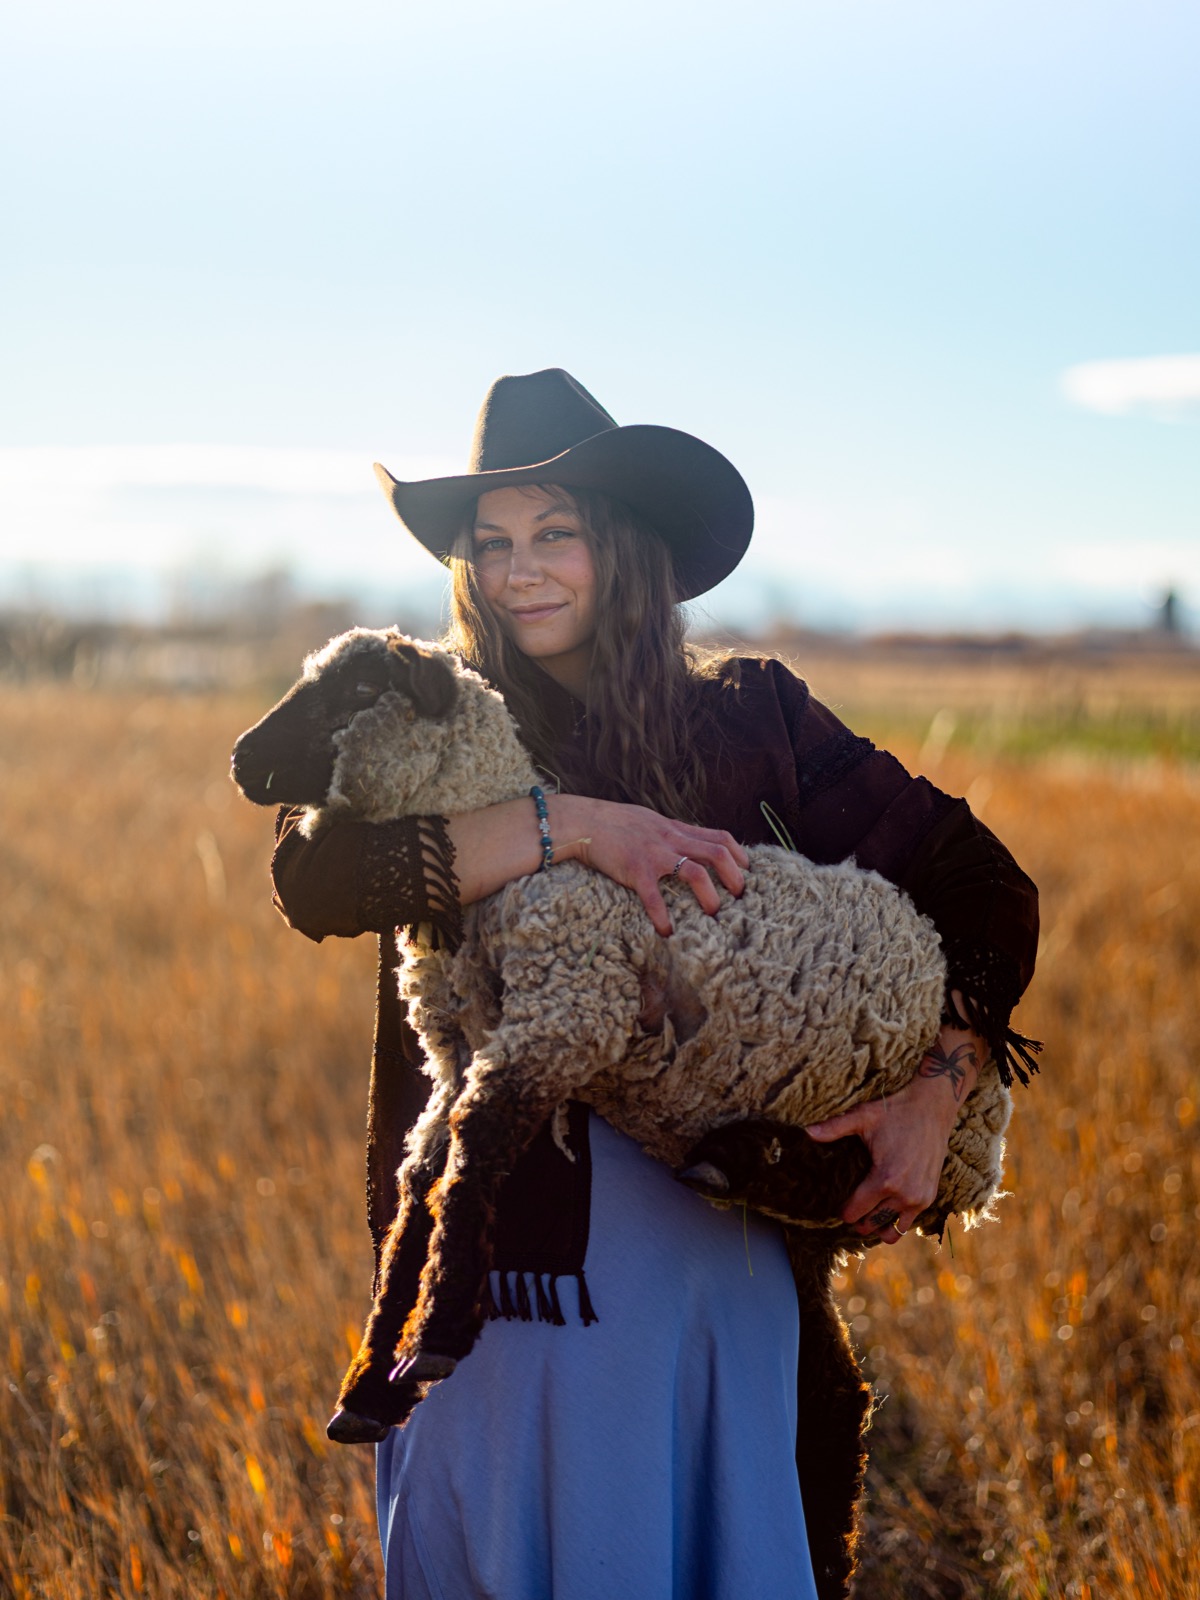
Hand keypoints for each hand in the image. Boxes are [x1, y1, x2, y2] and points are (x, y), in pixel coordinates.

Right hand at [553, 794, 747, 936]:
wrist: (584, 822)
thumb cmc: (614, 823)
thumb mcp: (651, 821)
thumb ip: (670, 833)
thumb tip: (687, 844)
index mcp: (676, 829)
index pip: (720, 837)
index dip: (740, 855)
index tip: (747, 872)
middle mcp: (671, 840)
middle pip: (718, 853)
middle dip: (735, 877)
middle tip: (739, 897)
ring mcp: (655, 854)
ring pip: (696, 873)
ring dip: (710, 896)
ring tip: (714, 914)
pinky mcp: (636, 870)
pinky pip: (654, 896)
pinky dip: (663, 916)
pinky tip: (667, 931)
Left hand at [805, 1006, 985, 1244]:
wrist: (933, 1107)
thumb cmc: (896, 1111)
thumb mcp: (863, 1116)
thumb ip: (834, 1128)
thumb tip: (806, 1132)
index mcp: (886, 1178)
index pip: (857, 1211)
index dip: (844, 1212)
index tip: (837, 1207)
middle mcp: (904, 1194)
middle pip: (872, 1224)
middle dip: (858, 1222)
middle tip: (849, 1211)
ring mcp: (920, 1198)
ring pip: (892, 1230)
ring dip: (877, 1227)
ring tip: (866, 1216)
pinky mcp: (930, 1196)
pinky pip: (908, 1222)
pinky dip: (895, 1221)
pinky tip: (883, 1210)